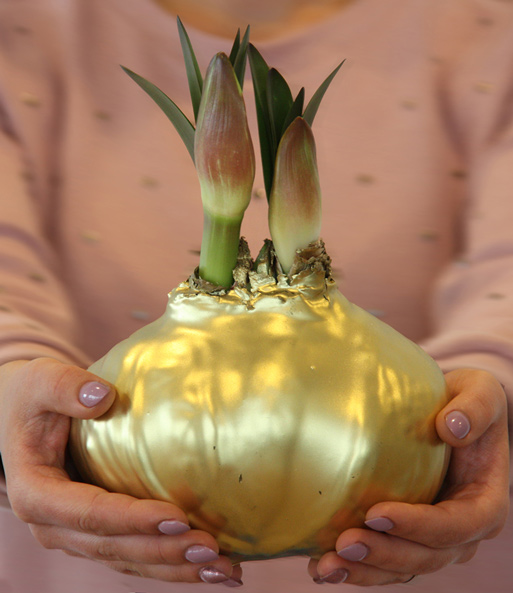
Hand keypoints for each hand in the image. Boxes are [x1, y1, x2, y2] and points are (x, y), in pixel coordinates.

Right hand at [0, 358, 241, 585]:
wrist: (17, 417)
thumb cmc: (30, 398)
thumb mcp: (40, 381)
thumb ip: (65, 387)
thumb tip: (103, 396)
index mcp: (37, 493)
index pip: (89, 513)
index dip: (132, 519)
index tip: (177, 517)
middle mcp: (56, 525)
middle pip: (115, 546)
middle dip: (164, 551)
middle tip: (212, 548)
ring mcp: (76, 534)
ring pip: (128, 559)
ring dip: (174, 567)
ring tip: (222, 569)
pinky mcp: (97, 531)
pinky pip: (133, 554)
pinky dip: (169, 562)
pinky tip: (209, 565)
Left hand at [308, 369, 509, 584]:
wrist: (451, 415)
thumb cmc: (467, 402)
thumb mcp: (480, 392)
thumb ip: (475, 407)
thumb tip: (452, 427)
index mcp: (485, 501)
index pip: (457, 525)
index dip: (419, 526)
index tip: (376, 512)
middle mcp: (462, 529)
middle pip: (426, 556)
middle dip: (385, 554)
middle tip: (344, 543)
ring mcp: (434, 538)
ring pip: (403, 568)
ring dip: (365, 571)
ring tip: (323, 566)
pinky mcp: (409, 536)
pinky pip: (385, 562)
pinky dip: (356, 568)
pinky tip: (319, 567)